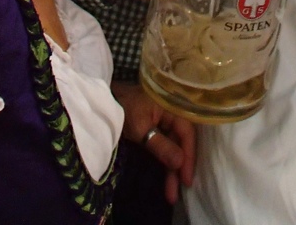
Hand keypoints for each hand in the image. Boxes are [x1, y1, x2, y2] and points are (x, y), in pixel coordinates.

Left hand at [113, 83, 195, 203]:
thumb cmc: (125, 109)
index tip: (186, 181)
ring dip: (172, 168)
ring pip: (174, 146)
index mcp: (175, 108)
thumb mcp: (142, 129)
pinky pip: (167, 145)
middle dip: (179, 168)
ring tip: (171, 194)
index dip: (188, 158)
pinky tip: (167, 177)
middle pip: (182, 143)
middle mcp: (174, 114)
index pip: (187, 134)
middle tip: (177, 193)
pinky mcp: (158, 127)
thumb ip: (162, 146)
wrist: (106, 101)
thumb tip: (180, 163)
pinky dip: (166, 160)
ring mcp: (166, 121)